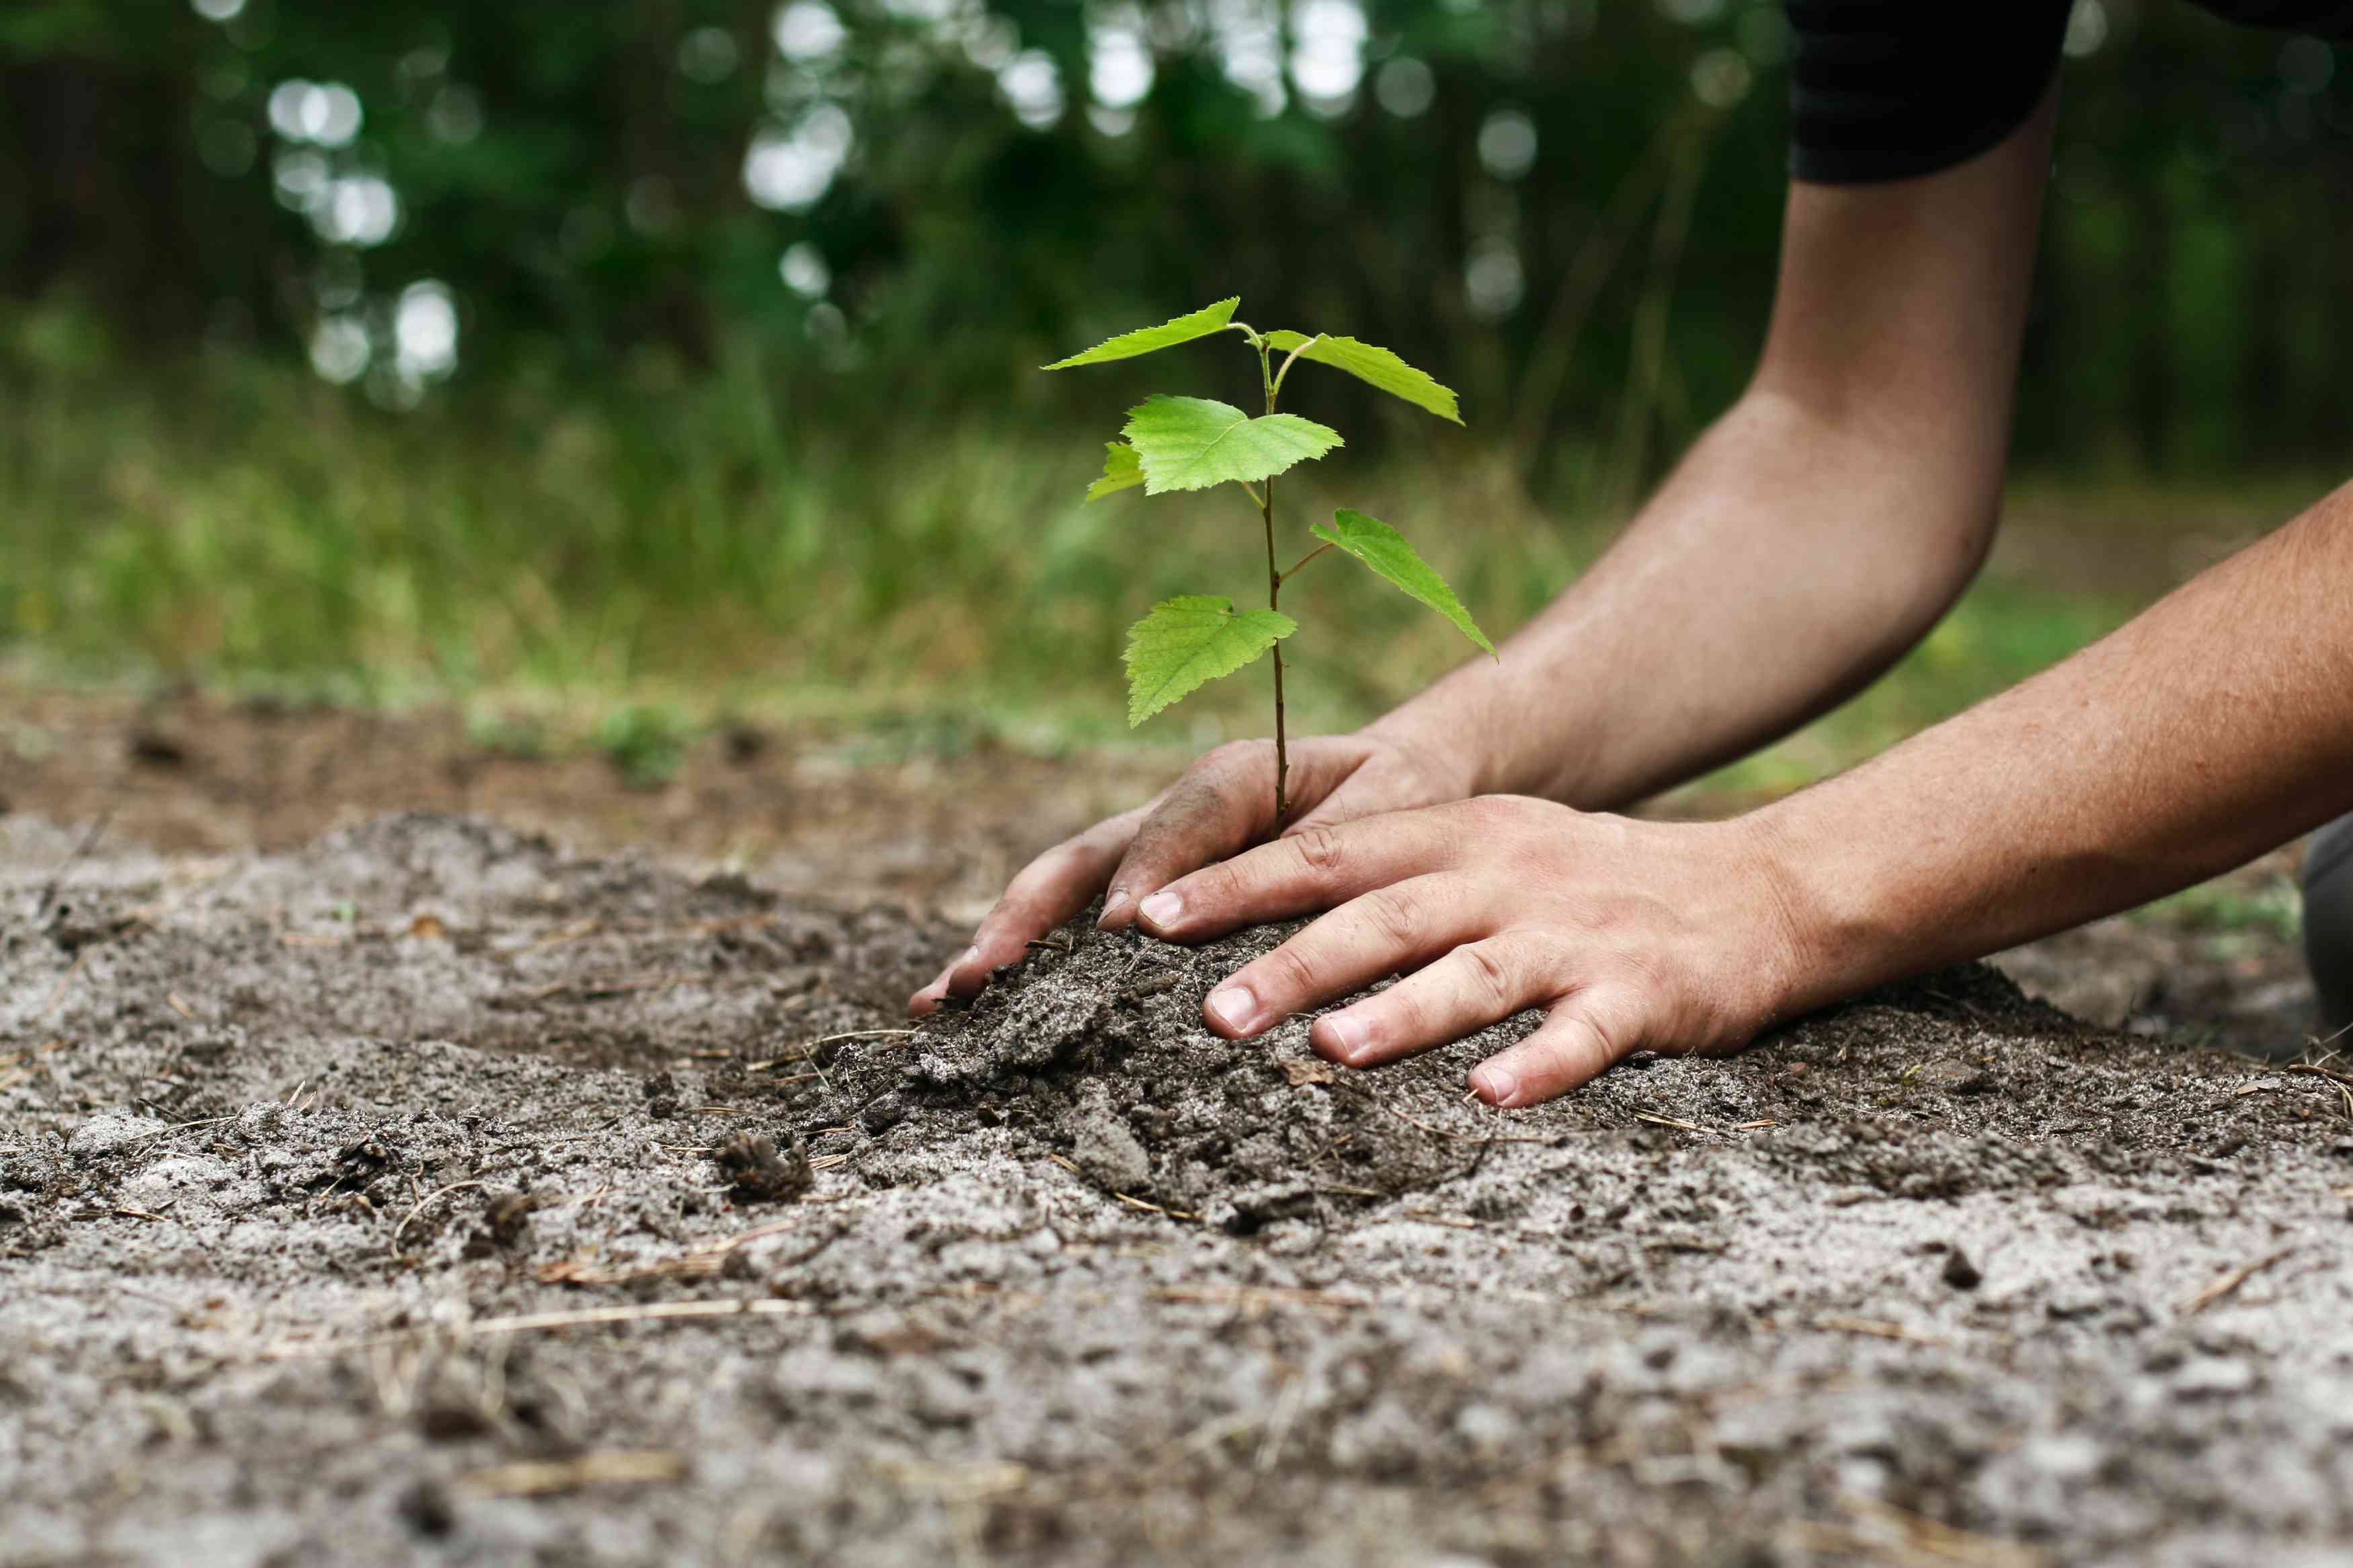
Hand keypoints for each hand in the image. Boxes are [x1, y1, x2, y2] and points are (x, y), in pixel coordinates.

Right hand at [908, 729, 1471, 1014]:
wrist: (1404, 777)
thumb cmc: (1404, 795)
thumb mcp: (1392, 807)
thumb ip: (1337, 843)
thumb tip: (1272, 894)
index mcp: (1234, 777)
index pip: (1177, 826)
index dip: (1145, 876)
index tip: (1118, 935)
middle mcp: (1176, 812)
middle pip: (1082, 859)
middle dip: (1025, 919)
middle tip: (975, 980)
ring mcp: (1153, 852)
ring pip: (1063, 891)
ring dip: (1003, 942)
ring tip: (942, 1001)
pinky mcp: (1149, 889)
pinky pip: (1079, 920)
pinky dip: (1028, 960)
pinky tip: (975, 1008)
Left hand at [1126, 796, 1806, 1105]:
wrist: (1755, 891)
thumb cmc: (1585, 885)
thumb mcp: (1485, 852)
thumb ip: (1384, 879)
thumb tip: (1250, 922)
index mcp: (1456, 836)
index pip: (1327, 854)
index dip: (1236, 883)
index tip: (1147, 917)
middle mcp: (1504, 876)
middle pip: (1383, 916)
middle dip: (1292, 961)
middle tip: (1209, 1012)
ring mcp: (1573, 936)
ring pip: (1474, 973)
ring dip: (1400, 1013)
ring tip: (1329, 1053)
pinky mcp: (1641, 995)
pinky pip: (1582, 1035)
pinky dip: (1538, 1066)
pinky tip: (1490, 1099)